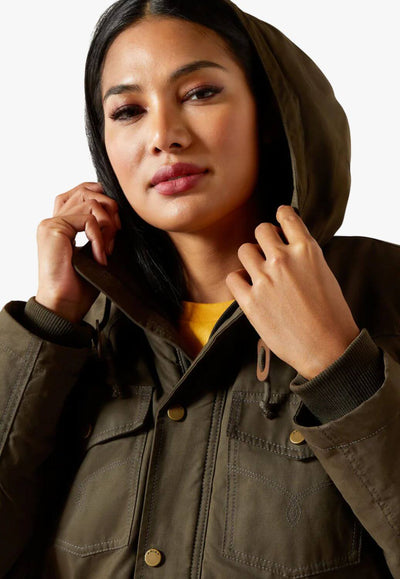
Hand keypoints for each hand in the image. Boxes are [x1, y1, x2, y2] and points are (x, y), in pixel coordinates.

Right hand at [35, 182, 120, 322]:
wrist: (65, 304)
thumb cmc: (80, 285)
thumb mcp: (95, 251)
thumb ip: (101, 231)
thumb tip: (119, 216)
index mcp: (61, 224)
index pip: (81, 192)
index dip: (102, 199)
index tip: (116, 224)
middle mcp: (54, 220)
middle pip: (88, 193)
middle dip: (110, 212)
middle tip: (116, 238)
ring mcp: (52, 223)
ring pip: (91, 204)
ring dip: (107, 227)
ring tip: (107, 250)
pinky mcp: (54, 228)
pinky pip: (89, 219)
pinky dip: (100, 237)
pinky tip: (100, 257)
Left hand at [226, 205, 359, 378]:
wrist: (327, 349)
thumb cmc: (331, 315)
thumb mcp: (325, 274)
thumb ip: (304, 256)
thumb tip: (287, 245)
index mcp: (307, 250)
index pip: (286, 214)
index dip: (280, 217)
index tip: (278, 222)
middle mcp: (283, 260)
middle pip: (260, 230)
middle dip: (264, 240)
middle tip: (268, 254)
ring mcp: (264, 280)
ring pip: (244, 250)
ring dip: (250, 260)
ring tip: (259, 273)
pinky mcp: (250, 301)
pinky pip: (232, 277)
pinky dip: (238, 282)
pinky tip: (248, 289)